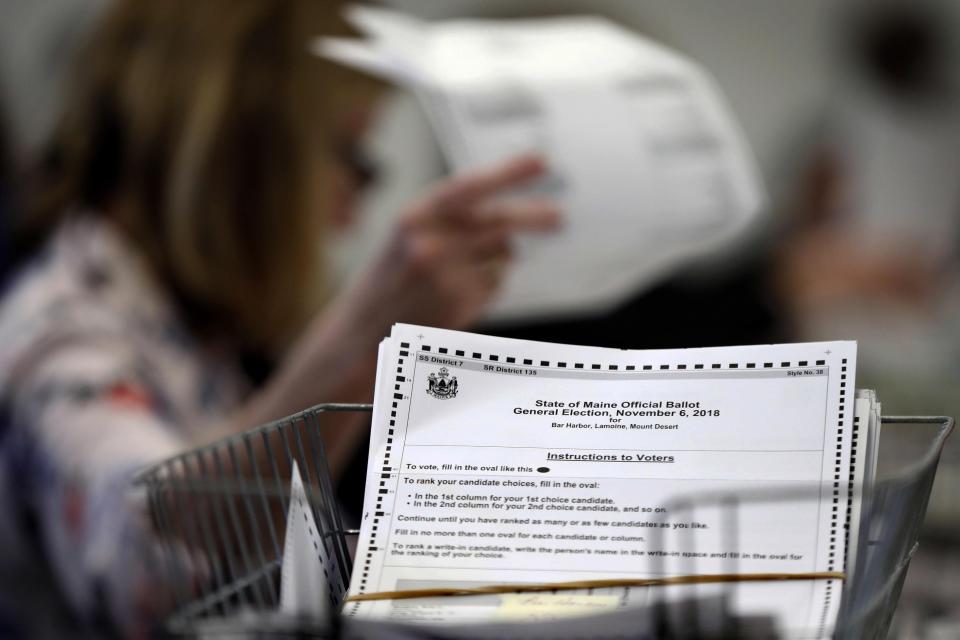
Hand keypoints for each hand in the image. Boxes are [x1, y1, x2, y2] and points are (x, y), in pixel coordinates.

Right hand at [344, 154, 559, 330]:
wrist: (362, 332)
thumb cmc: (389, 281)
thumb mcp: (407, 235)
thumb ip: (449, 220)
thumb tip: (510, 224)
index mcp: (414, 215)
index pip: (470, 185)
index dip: (509, 172)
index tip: (539, 162)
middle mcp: (430, 241)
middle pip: (501, 222)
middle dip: (535, 217)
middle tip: (558, 218)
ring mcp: (447, 274)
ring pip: (502, 255)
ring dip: (495, 261)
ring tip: (457, 277)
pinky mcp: (461, 302)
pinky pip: (495, 284)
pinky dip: (487, 288)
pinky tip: (456, 298)